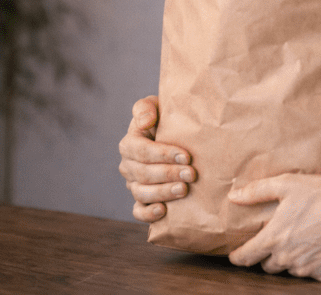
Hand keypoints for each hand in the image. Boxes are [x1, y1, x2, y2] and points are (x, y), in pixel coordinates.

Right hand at [118, 95, 196, 222]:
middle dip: (168, 174)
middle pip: (143, 173)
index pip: (140, 150)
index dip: (162, 154)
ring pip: (141, 193)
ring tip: (184, 190)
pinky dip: (147, 213)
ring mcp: (134, 184)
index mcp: (130, 143)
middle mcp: (129, 165)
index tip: (185, 156)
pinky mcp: (142, 200)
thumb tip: (146, 121)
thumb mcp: (157, 106)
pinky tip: (163, 211)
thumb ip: (146, 107)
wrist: (178, 136)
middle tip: (191, 174)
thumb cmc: (167, 119)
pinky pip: (138, 211)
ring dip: (163, 192)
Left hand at [227, 173, 320, 281]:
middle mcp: (288, 258)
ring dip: (294, 259)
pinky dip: (316, 263)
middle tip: (282, 239)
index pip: (245, 257)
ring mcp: (308, 269)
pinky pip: (315, 273)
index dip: (238, 256)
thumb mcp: (288, 184)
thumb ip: (257, 192)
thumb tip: (233, 196)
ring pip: (292, 270)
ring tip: (307, 239)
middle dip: (270, 255)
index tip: (237, 255)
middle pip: (269, 266)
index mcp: (274, 238)